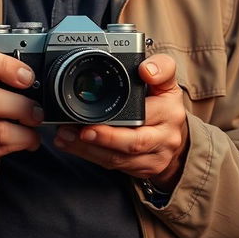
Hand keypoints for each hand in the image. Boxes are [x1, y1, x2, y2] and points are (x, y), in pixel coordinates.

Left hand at [53, 53, 188, 191]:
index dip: (127, 118)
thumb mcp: (167, 80)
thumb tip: (147, 69)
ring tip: (65, 136)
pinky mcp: (142, 170)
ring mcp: (154, 158)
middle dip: (103, 138)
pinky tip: (72, 144)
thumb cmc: (163, 102)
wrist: (173, 134)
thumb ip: (161, 67)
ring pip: (119, 158)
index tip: (94, 123)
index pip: (150, 113)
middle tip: (77, 130)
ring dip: (89, 149)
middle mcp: (165, 137)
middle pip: (133, 142)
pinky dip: (90, 155)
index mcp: (170, 112)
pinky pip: (113, 166)